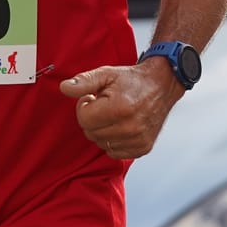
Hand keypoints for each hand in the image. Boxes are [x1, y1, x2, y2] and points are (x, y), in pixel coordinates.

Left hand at [59, 59, 180, 159]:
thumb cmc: (133, 80)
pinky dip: (113, 141)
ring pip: (101, 144)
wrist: (162, 85)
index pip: (84, 119)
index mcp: (119, 108)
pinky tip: (121, 126)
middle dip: (93, 119)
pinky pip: (114, 152)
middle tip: (105, 105)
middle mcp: (130, 127)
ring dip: (102, 131)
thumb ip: (84, 82)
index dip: (84, 107)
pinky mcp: (143, 148)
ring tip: (114, 114)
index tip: (94, 98)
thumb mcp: (106, 74)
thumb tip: (64, 88)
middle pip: (91, 133)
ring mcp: (138, 140)